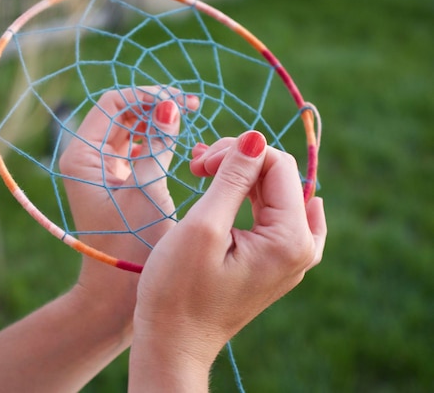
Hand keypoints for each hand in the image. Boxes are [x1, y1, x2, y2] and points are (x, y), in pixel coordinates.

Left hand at [59, 87, 198, 327]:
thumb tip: (169, 106)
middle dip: (154, 105)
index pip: (113, 104)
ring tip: (189, 117)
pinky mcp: (116, 183)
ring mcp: (101, 171)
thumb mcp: (147, 191)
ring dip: (157, 121)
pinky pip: (135, 150)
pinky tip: (178, 140)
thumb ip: (158, 145)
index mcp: (82, 157)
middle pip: (121, 113)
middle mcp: (86, 159)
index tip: (181, 103)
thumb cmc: (130, 246)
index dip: (147, 97)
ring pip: (129, 130)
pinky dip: (155, 141)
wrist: (116, 294)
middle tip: (192, 106)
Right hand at [130, 131, 325, 388]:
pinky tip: (221, 189)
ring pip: (273, 190)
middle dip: (237, 162)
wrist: (173, 342)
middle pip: (278, 175)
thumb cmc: (179, 290)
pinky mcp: (275, 260)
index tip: (198, 165)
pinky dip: (245, 195)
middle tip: (195, 169)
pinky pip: (271, 212)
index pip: (277, 163)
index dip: (236, 152)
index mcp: (291, 239)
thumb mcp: (204, 227)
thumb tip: (256, 136)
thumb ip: (233, 177)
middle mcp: (303, 247)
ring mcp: (291, 256)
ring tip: (200, 174)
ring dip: (237, 176)